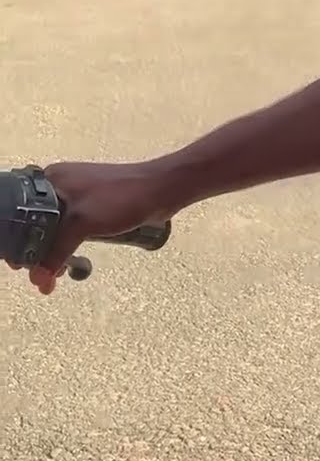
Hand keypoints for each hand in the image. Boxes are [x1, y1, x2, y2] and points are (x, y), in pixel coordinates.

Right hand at [18, 160, 182, 295]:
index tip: (19, 266)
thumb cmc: (119, 199)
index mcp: (50, 180)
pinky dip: (66, 246)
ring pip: (54, 228)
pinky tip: (65, 264)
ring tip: (51, 277)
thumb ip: (56, 251)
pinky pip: (70, 229)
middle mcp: (59, 185)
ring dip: (51, 252)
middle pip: (36, 223)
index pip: (22, 213)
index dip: (19, 242)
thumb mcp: (81, 224)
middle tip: (38, 277)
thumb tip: (38, 280)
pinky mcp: (92, 206)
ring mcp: (77, 195)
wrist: (159, 191)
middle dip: (35, 252)